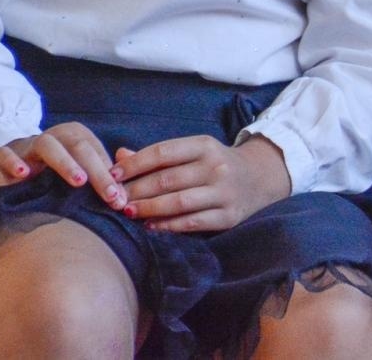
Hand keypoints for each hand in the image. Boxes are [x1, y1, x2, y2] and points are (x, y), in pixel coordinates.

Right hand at [0, 122, 127, 210]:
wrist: (5, 168)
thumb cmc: (49, 173)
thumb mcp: (76, 172)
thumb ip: (102, 177)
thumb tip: (127, 193)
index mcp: (75, 136)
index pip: (98, 153)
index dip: (111, 175)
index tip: (121, 199)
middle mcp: (53, 136)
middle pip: (79, 147)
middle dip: (98, 172)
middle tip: (110, 195)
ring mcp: (25, 145)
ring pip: (47, 145)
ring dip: (64, 162)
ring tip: (78, 181)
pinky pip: (5, 154)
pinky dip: (14, 162)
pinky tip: (23, 174)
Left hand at [111, 135, 291, 232]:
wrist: (259, 178)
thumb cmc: (215, 164)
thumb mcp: (193, 152)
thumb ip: (157, 156)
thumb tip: (119, 156)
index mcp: (206, 145)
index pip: (163, 152)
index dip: (134, 164)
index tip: (112, 175)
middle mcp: (217, 167)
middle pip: (167, 180)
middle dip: (135, 191)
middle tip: (114, 200)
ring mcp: (225, 192)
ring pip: (177, 203)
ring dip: (147, 209)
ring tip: (128, 212)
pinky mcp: (229, 216)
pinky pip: (192, 223)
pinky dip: (167, 225)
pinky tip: (150, 225)